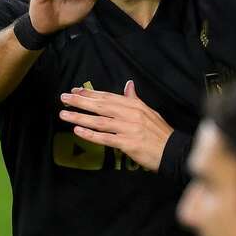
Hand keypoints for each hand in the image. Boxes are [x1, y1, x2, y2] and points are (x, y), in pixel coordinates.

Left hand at [59, 81, 173, 170]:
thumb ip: (134, 99)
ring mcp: (128, 129)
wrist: (172, 151)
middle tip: (64, 98)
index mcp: (135, 105)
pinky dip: (90, 134)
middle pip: (101, 106)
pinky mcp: (127, 143)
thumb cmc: (160, 132)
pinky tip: (78, 131)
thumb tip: (128, 84)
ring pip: (99, 121)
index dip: (90, 93)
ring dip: (80, 117)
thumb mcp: (149, 112)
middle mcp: (130, 114)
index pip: (108, 96)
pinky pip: (105, 138)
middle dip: (80, 101)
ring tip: (64, 114)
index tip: (75, 90)